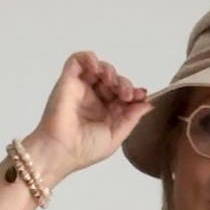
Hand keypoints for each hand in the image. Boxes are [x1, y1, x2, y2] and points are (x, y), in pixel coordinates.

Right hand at [31, 50, 155, 176]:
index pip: (122, 95)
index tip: (140, 96)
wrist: (61, 151)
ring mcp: (80, 89)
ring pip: (99, 68)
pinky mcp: (68, 80)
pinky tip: (97, 70)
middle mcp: (93, 100)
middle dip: (124, 83)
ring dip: (110, 71)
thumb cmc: (84, 150)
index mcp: (105, 114)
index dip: (133, 92)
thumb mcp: (116, 136)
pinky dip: (89, 58)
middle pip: (113, 80)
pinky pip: (77, 60)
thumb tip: (147, 103)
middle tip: (126, 94)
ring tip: (112, 83)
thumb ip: (132, 118)